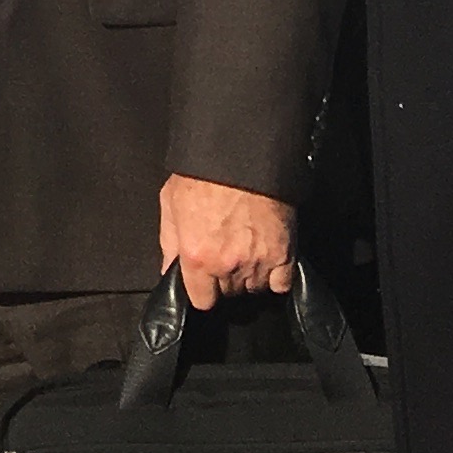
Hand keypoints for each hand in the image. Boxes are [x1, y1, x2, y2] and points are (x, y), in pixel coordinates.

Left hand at [159, 174, 293, 312]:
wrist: (242, 151)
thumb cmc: (203, 172)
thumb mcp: (170, 202)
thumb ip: (169, 243)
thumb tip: (169, 271)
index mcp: (196, 256)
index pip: (202, 301)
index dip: (203, 290)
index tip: (206, 280)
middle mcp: (227, 265)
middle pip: (229, 294)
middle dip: (226, 280)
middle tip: (226, 254)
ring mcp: (257, 262)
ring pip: (255, 288)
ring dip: (250, 276)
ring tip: (247, 251)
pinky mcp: (283, 253)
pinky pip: (281, 284)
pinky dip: (276, 276)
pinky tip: (268, 259)